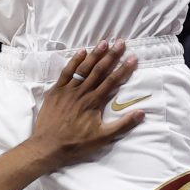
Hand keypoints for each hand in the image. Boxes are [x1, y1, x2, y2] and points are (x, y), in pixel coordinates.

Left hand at [28, 41, 144, 172]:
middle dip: (111, 56)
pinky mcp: (56, 91)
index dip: (124, 69)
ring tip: (104, 42)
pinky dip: (74, 61)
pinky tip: (81, 52)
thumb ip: (122, 125)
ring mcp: (68, 90)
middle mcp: (82, 92)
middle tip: (121, 42)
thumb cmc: (76, 143)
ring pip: (83, 68)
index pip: (112, 81)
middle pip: (99, 70)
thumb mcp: (103, 138)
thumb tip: (141, 113)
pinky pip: (66, 73)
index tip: (133, 57)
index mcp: (94, 102)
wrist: (48, 146)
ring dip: (94, 55)